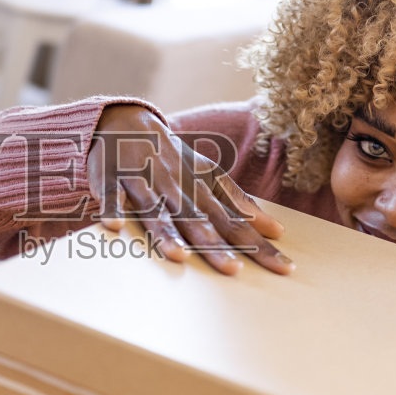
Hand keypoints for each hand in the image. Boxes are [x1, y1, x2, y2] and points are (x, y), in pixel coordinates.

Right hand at [85, 104, 293, 275]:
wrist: (128, 123)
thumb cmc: (173, 160)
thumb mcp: (210, 176)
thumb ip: (240, 203)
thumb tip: (277, 230)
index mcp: (202, 190)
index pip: (235, 222)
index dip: (258, 245)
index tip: (284, 267)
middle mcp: (176, 188)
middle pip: (198, 221)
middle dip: (215, 246)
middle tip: (234, 271)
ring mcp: (144, 183)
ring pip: (156, 211)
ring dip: (166, 232)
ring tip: (178, 255)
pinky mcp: (112, 179)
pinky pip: (111, 196)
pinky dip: (112, 208)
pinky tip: (115, 225)